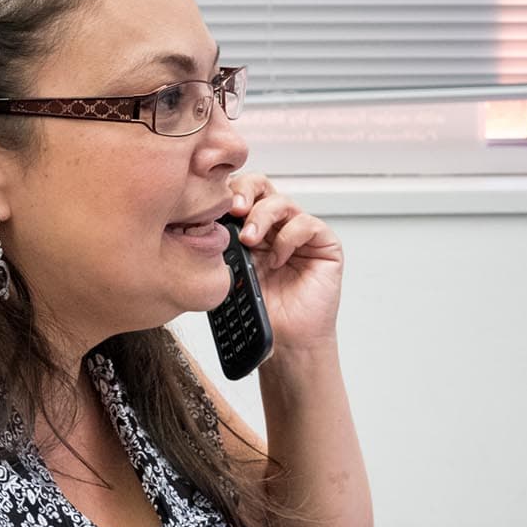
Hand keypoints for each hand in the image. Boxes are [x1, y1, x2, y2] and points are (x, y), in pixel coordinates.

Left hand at [227, 173, 342, 351]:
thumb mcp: (232, 274)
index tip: (210, 209)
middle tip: (234, 210)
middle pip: (260, 185)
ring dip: (263, 216)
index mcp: (251, 228)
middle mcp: (276, 225)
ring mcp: (300, 232)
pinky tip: (279, 259)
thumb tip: (201, 222)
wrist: (288, 341)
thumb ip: (222, 247)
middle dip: (244, 191)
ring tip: (250, 240)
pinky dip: (289, 237)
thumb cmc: (263, 311)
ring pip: (281, 201)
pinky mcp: (324, 243)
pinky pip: (307, 224)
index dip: (225, 194)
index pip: (238, 194)